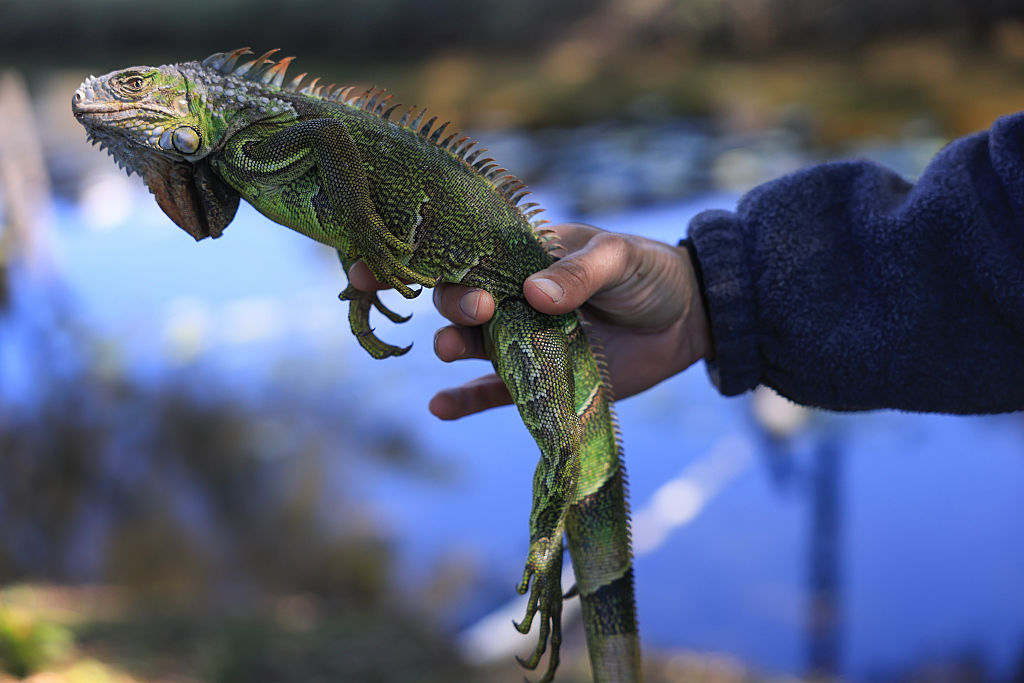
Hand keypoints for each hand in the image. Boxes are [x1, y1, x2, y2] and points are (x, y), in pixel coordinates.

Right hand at [423, 222, 712, 418]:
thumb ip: (579, 273)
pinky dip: (466, 400)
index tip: (457, 287)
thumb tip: (533, 293)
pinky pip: (495, 392)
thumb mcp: (619, 259)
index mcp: (529, 257)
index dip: (454, 268)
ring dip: (453, 346)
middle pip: (466, 301)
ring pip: (475, 345)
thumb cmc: (651, 274)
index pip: (476, 257)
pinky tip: (440, 407)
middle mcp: (517, 298)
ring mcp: (526, 341)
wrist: (688, 320)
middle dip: (457, 307)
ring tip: (448, 350)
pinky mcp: (540, 381)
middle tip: (479, 314)